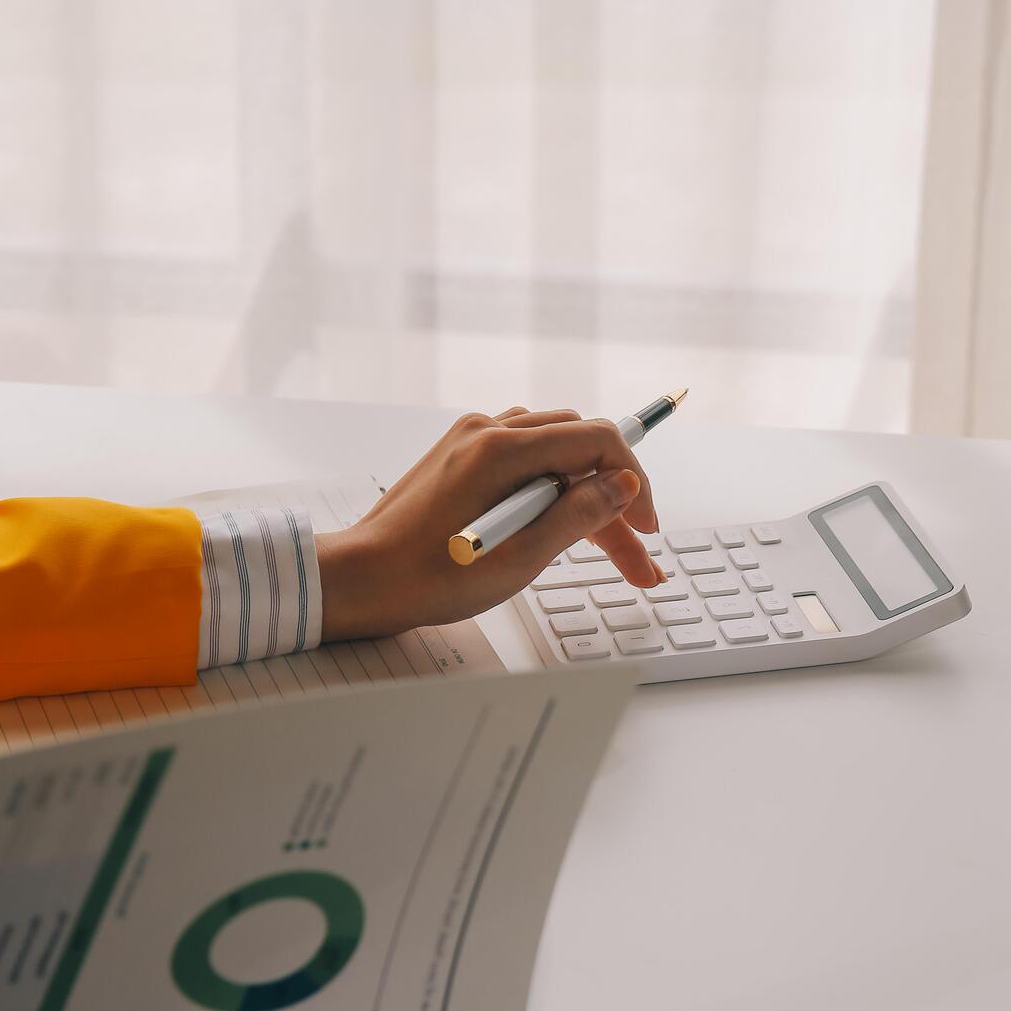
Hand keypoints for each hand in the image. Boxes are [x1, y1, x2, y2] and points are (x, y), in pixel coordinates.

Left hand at [316, 407, 665, 640]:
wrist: (362, 579)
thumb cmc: (428, 578)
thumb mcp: (519, 559)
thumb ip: (577, 517)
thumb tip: (622, 486)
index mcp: (501, 450)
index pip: (597, 439)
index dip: (634, 482)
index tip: (648, 527)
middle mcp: (486, 431)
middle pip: (579, 446)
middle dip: (615, 497)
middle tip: (638, 554)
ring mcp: (471, 440)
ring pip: (555, 454)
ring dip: (586, 496)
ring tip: (608, 551)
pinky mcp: (461, 457)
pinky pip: (524, 461)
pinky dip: (551, 492)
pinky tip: (558, 530)